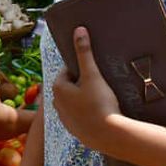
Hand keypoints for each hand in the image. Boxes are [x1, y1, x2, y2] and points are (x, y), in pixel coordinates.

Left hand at [52, 27, 121, 151]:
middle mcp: (55, 103)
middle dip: (82, 85)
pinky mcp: (74, 131)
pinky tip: (100, 114)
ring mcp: (64, 119)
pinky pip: (79, 117)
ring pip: (73, 102)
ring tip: (101, 100)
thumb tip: (79, 29)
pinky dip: (87, 114)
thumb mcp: (92, 75)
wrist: (109, 135)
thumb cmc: (100, 102)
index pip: (67, 72)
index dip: (81, 70)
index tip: (94, 73)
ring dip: (84, 100)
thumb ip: (84, 52)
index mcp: (57, 88)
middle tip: (100, 86)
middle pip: (70, 87)